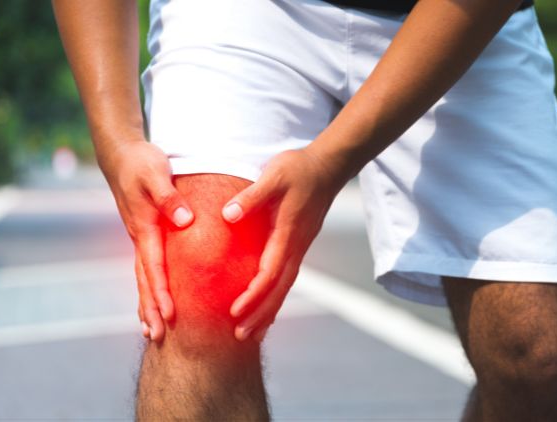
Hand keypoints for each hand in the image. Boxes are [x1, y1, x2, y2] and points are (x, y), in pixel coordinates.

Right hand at [100, 141, 193, 340]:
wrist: (122, 154)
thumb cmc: (142, 162)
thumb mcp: (157, 173)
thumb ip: (169, 197)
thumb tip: (184, 221)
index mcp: (144, 227)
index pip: (154, 266)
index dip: (161, 291)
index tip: (168, 314)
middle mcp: (139, 237)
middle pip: (145, 280)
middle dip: (150, 309)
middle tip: (157, 337)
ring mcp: (139, 238)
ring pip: (142, 278)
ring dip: (146, 304)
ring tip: (150, 332)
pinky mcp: (143, 234)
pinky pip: (145, 268)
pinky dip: (148, 288)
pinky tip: (152, 303)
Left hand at [223, 147, 348, 341]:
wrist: (327, 166)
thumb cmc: (298, 168)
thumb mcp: (273, 176)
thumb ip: (251, 196)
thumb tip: (228, 215)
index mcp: (288, 233)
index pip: (270, 272)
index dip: (253, 295)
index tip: (235, 312)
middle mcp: (296, 246)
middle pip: (279, 289)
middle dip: (261, 314)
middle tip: (242, 337)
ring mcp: (300, 246)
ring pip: (285, 286)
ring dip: (269, 311)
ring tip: (252, 333)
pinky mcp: (298, 244)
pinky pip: (287, 277)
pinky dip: (276, 296)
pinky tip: (267, 307)